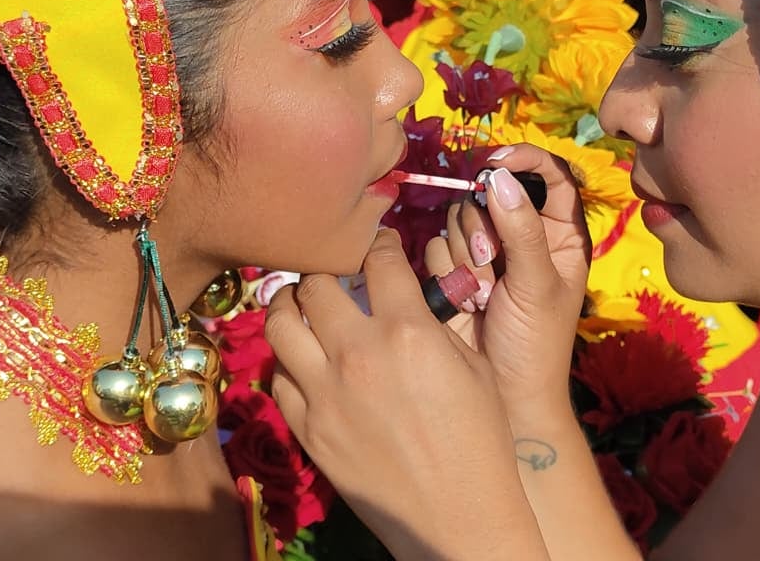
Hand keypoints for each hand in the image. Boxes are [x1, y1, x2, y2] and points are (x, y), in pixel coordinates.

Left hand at [267, 230, 542, 558]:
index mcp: (408, 331)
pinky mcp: (307, 428)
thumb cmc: (481, 440)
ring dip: (290, 303)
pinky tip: (304, 357)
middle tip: (334, 273)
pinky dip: (287, 358)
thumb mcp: (470, 366)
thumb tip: (404, 296)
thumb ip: (432, 323)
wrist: (460, 518)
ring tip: (302, 302)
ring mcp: (325, 392)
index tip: (378, 243)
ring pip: (279, 321)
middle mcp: (358, 353)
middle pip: (316, 281)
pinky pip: (278, 376)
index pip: (376, 258)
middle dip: (326, 268)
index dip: (378, 242)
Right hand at [427, 145, 590, 421]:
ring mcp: (487, 250)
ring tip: (483, 294)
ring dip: (467, 255)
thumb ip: (522, 230)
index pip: (548, 173)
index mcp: (560, 232)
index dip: (524, 158)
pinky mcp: (454, 268)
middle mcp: (523, 233)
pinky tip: (466, 302)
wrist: (505, 396)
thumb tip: (500, 177)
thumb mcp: (538, 284)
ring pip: (460, 216)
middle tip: (491, 261)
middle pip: (493, 191)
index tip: (495, 161)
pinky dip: (449, 273)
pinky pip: (438, 245)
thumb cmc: (537, 345)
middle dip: (485, 225)